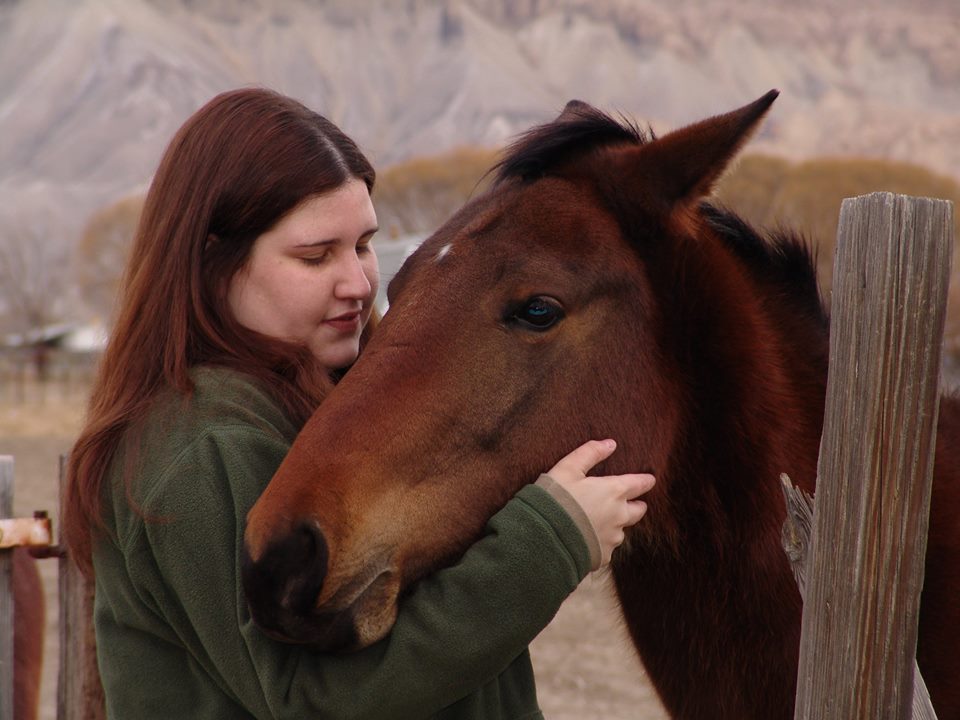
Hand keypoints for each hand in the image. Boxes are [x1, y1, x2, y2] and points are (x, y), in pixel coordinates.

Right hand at [548, 439, 654, 565]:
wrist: (545, 536)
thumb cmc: (556, 498)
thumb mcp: (568, 468)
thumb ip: (590, 453)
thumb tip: (610, 443)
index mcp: (613, 492)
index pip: (639, 484)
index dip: (645, 481)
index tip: (650, 480)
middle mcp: (619, 516)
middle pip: (638, 511)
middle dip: (637, 505)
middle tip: (633, 502)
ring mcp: (612, 537)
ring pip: (621, 530)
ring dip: (615, 525)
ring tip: (600, 522)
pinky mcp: (603, 555)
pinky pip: (607, 547)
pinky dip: (600, 542)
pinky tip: (587, 539)